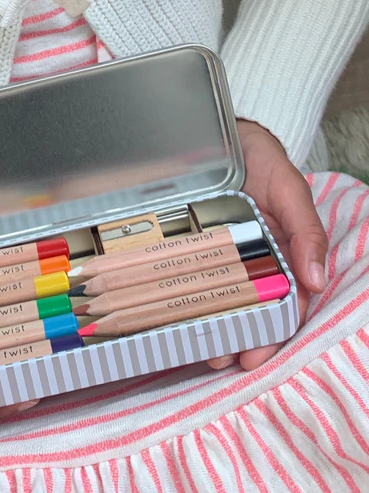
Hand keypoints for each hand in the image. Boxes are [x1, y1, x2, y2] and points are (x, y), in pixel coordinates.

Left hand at [206, 120, 327, 370]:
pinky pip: (184, 272)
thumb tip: (317, 281)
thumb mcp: (290, 189)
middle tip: (221, 360)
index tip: (255, 355)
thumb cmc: (261, 158)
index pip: (284, 300)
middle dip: (238, 337)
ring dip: (211, 326)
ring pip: (215, 295)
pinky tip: (175, 317)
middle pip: (247, 306)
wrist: (220, 132)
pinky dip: (184, 296)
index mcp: (278, 251)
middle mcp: (247, 256)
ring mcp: (214, 249)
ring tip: (199, 349)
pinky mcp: (186, 240)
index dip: (273, 330)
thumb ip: (307, 231)